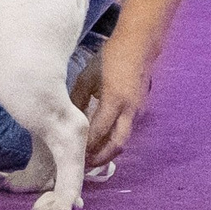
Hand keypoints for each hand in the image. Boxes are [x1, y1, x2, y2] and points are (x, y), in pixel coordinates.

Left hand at [83, 40, 153, 167]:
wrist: (140, 45)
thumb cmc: (111, 57)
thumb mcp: (88, 77)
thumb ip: (78, 99)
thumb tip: (69, 118)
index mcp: (114, 100)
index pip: (98, 132)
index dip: (85, 146)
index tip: (72, 153)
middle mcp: (129, 110)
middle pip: (116, 145)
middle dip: (100, 158)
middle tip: (84, 164)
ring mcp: (138, 111)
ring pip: (123, 140)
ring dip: (108, 151)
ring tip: (91, 157)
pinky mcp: (141, 109)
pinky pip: (127, 131)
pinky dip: (114, 139)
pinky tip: (102, 140)